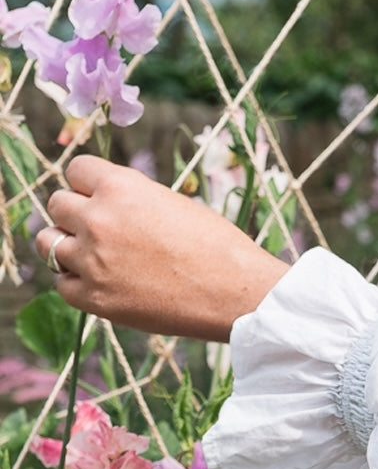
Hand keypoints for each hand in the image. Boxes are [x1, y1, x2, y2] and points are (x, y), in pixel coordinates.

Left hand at [37, 155, 290, 341]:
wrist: (238, 294)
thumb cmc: (220, 249)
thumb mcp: (175, 205)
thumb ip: (134, 201)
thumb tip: (109, 206)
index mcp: (122, 187)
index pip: (76, 170)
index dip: (89, 184)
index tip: (102, 198)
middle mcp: (99, 219)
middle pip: (58, 204)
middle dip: (77, 214)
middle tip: (102, 231)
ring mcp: (92, 260)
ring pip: (49, 243)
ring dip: (67, 246)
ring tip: (94, 257)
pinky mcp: (95, 298)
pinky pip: (63, 285)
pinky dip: (77, 283)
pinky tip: (103, 283)